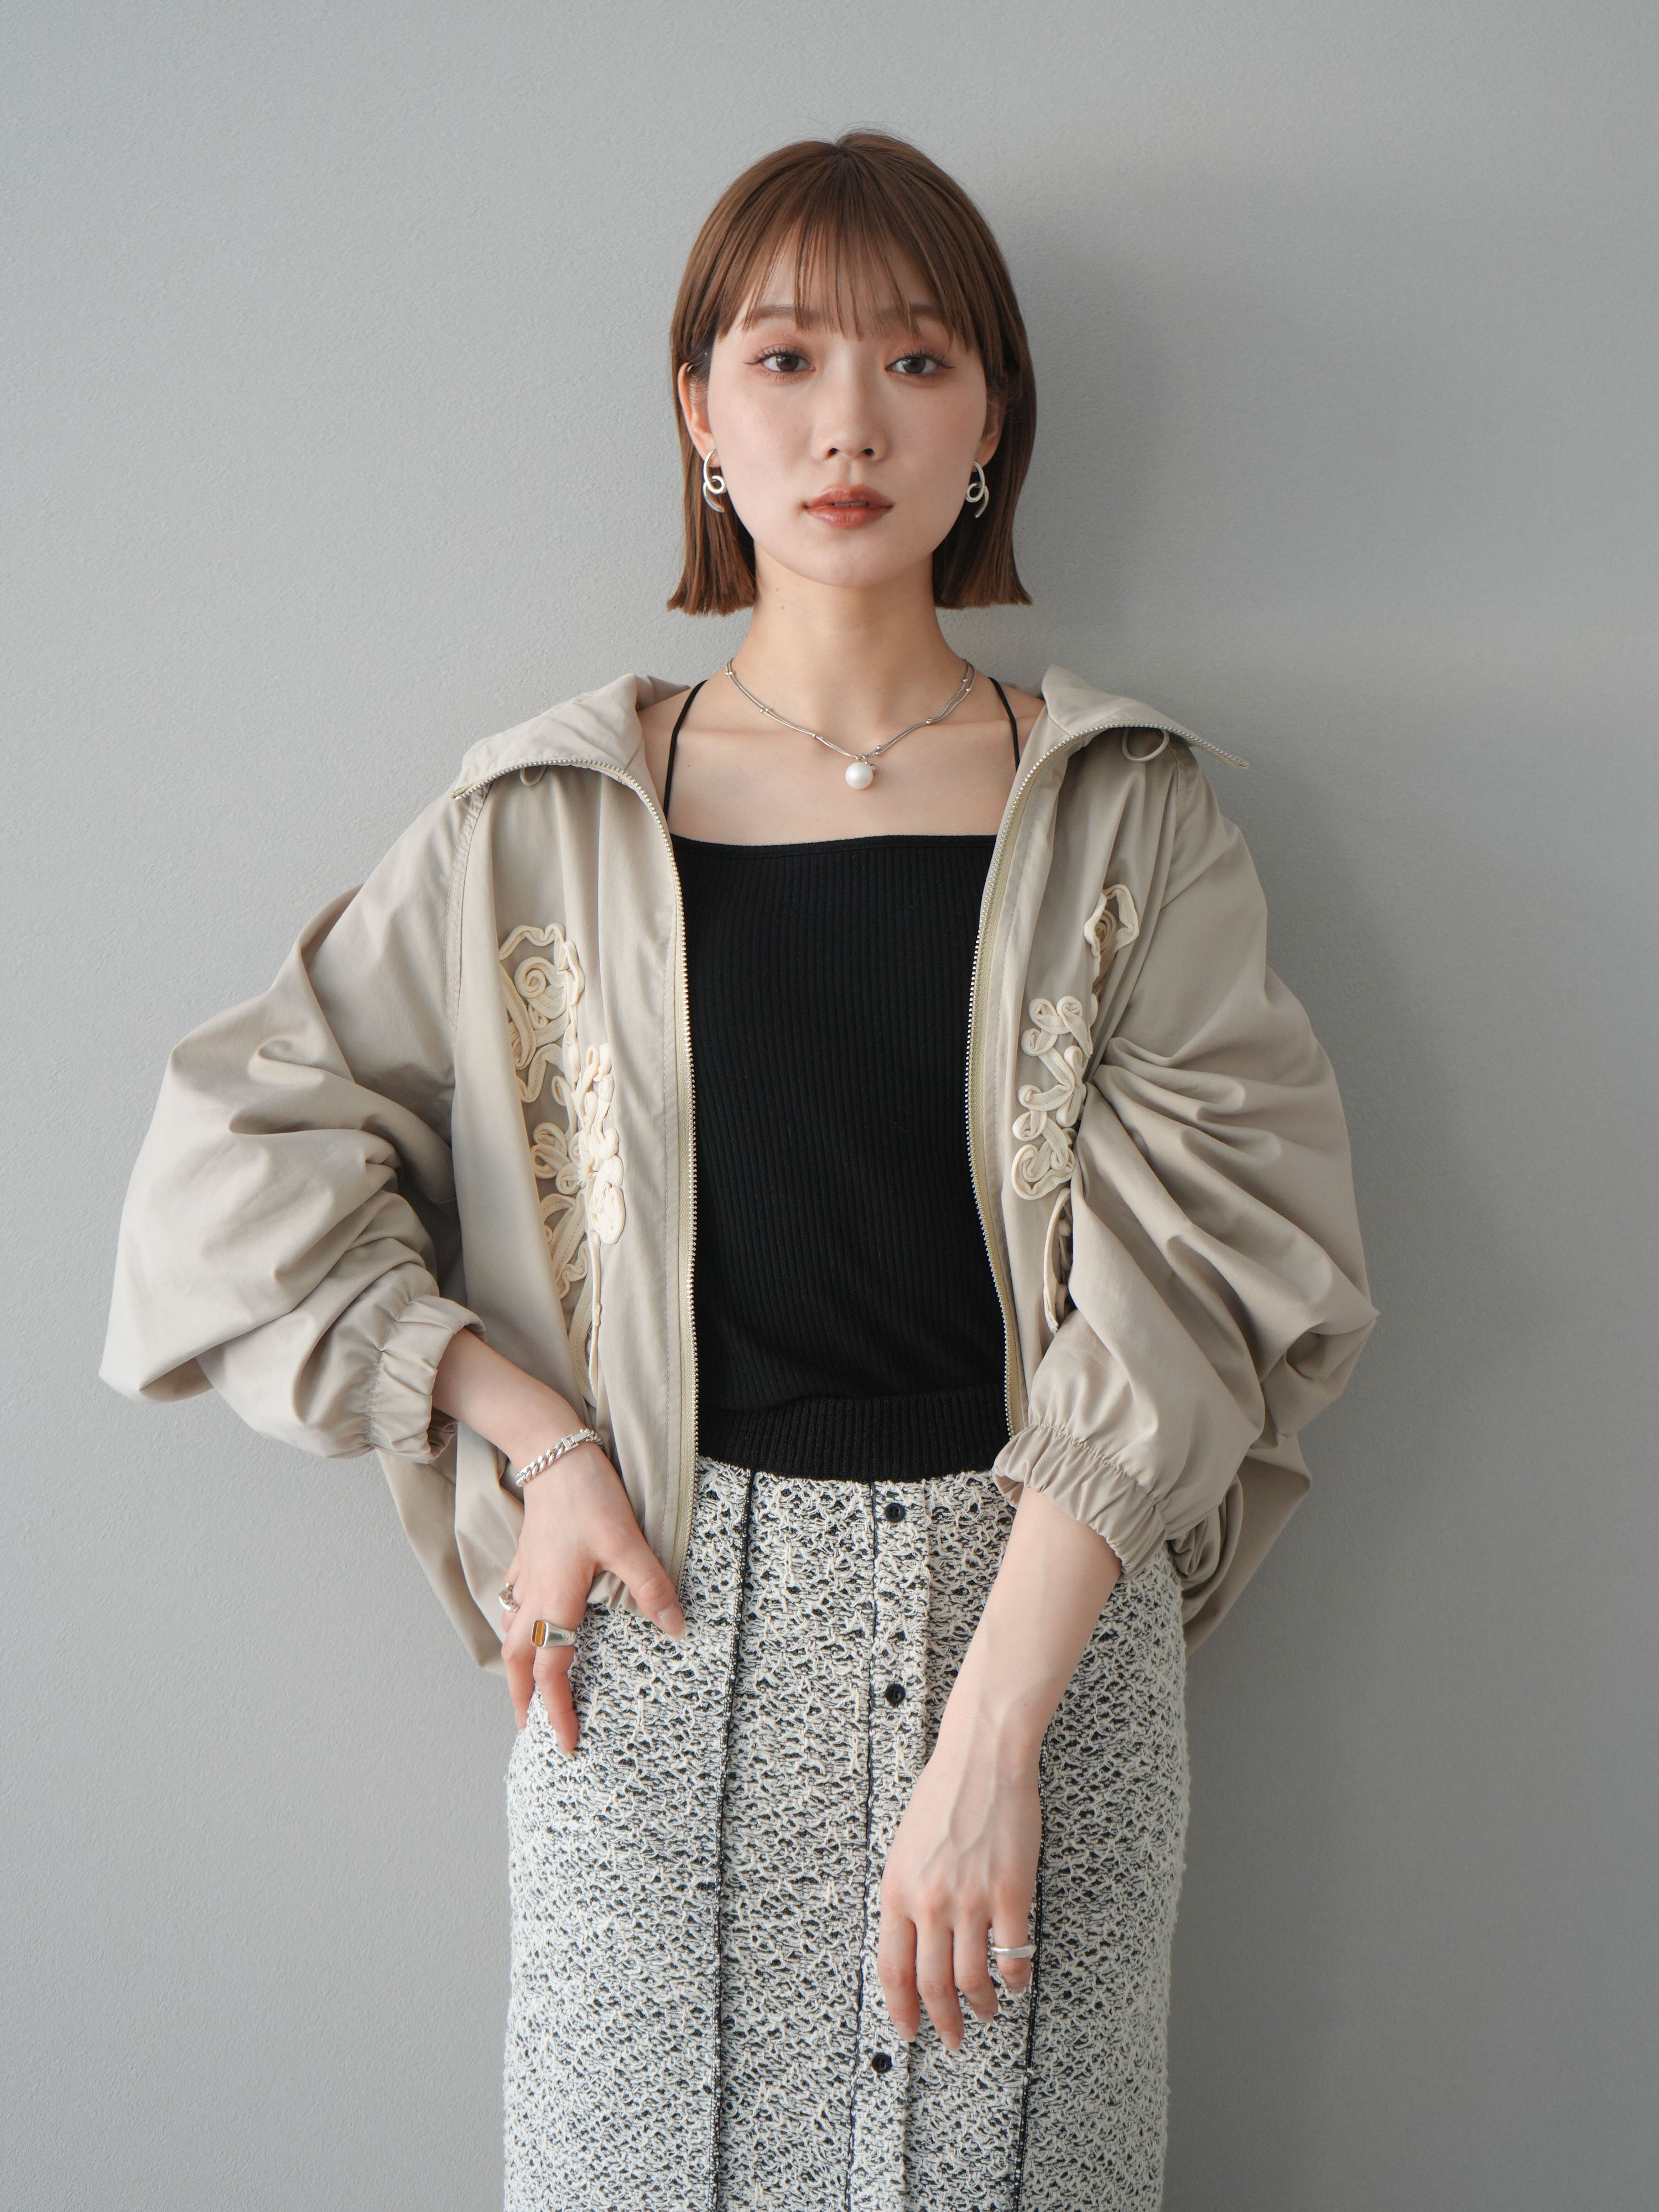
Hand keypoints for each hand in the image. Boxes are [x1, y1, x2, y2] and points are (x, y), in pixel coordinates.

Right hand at [500, 1441, 683, 1751]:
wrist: (551, 1451)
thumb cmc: (587, 1496)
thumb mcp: (628, 1541)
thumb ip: (651, 1587)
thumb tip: (676, 1628)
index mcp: (556, 1601)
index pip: (552, 1672)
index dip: (558, 1712)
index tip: (566, 1744)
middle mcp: (534, 1595)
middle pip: (517, 1660)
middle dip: (522, 1699)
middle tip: (528, 1729)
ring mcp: (526, 1575)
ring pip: (510, 1632)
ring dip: (515, 1665)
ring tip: (522, 1686)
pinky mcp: (527, 1555)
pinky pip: (513, 1602)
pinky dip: (514, 1624)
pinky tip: (523, 1621)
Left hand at [876, 1704, 1041, 2050]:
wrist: (982, 1757)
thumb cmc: (943, 1794)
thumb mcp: (904, 1848)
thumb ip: (904, 1897)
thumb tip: (910, 1946)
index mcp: (897, 1889)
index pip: (891, 1969)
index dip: (901, 2008)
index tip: (909, 2030)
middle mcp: (930, 1901)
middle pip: (932, 1983)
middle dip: (942, 2020)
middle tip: (953, 2037)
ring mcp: (971, 1899)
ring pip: (972, 1978)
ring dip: (981, 2005)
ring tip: (987, 2011)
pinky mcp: (1010, 1892)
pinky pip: (1012, 1953)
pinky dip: (1015, 1978)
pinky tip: (1016, 1983)